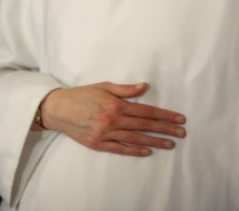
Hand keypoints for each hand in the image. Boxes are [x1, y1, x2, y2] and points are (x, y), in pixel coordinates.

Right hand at [39, 82, 185, 156]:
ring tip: (170, 144)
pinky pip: (120, 149)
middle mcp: (112, 120)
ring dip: (155, 141)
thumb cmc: (80, 95)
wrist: (57, 109)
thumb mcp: (102, 86)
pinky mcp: (98, 144)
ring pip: (135, 138)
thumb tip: (144, 87)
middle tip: (181, 133)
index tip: (179, 119)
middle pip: (144, 126)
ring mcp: (106, 133)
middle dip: (165, 129)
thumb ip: (124, 89)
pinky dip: (134, 150)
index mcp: (115, 104)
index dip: (165, 115)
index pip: (146, 111)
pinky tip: (147, 151)